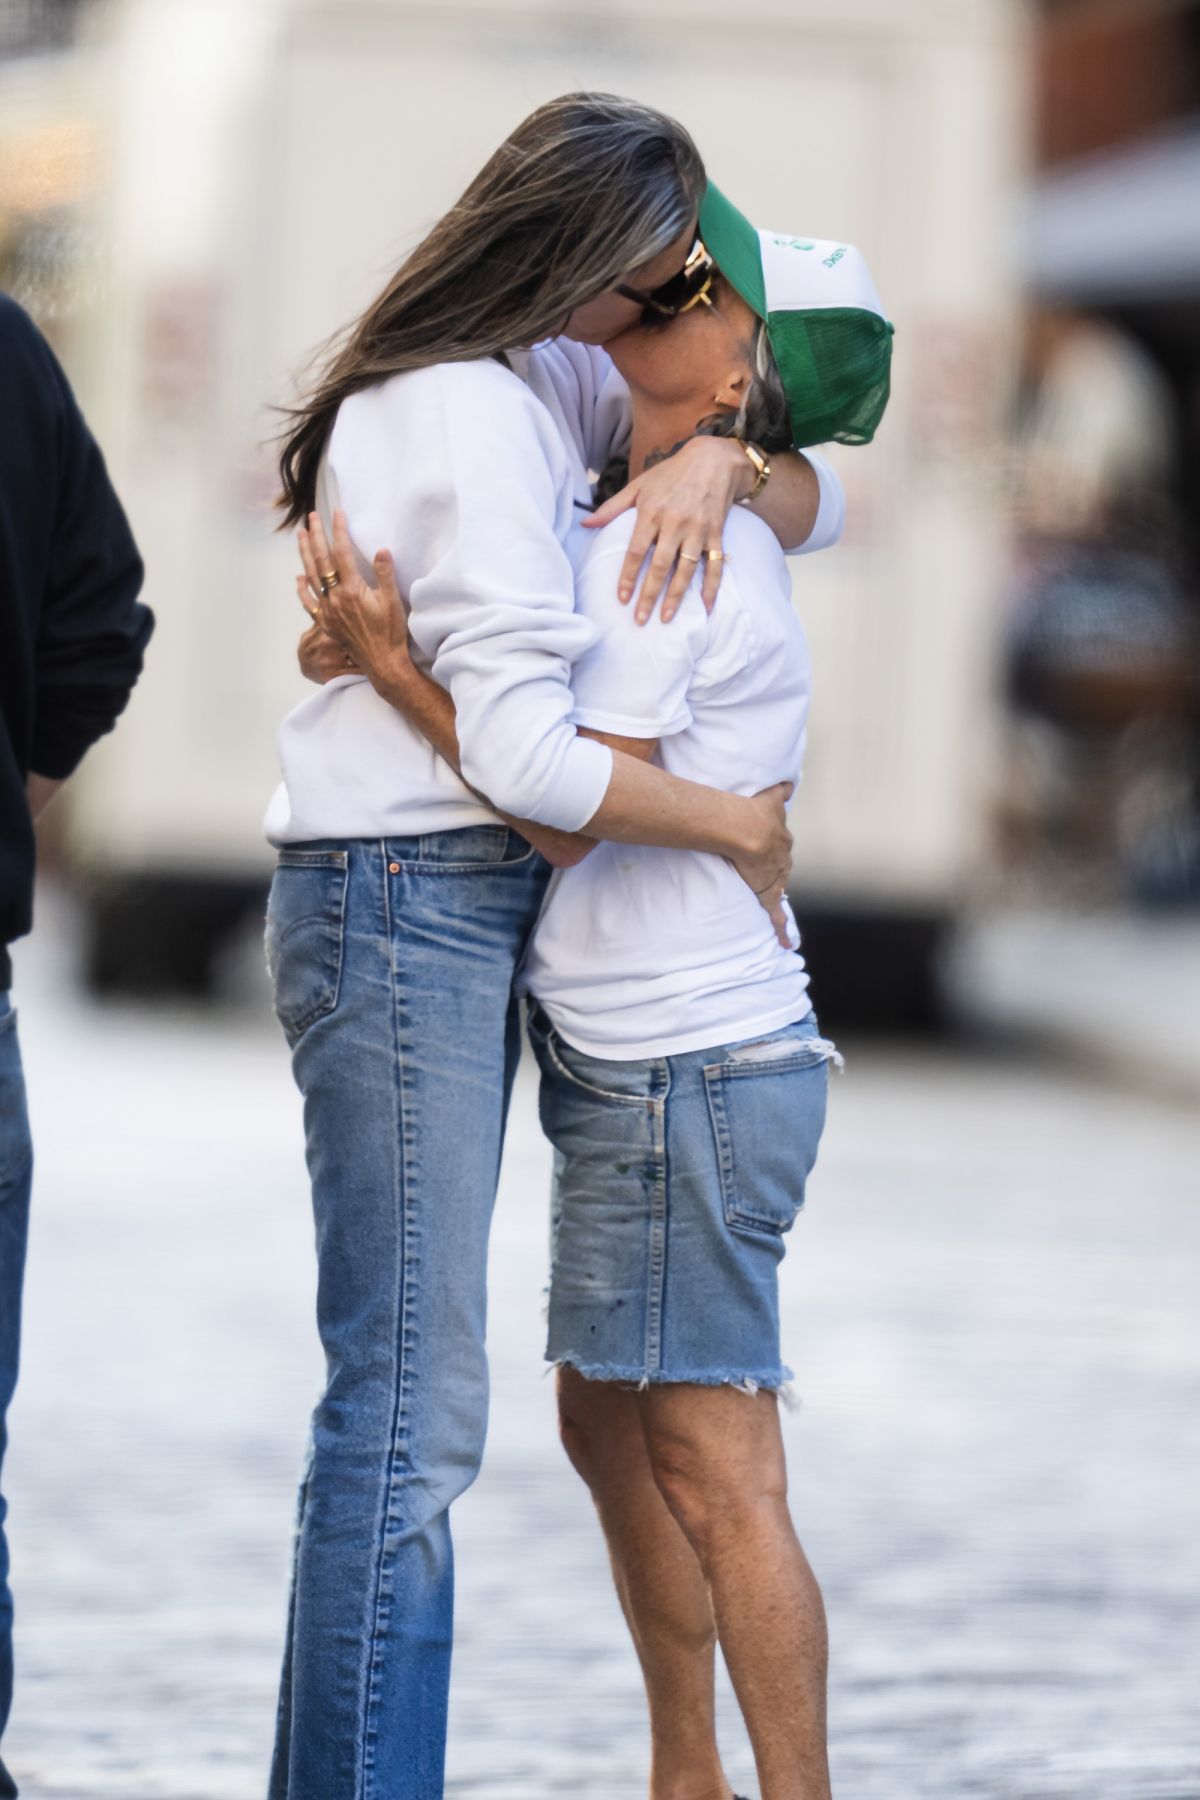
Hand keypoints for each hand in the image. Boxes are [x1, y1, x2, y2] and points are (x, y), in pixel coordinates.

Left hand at [297, 509, 412, 693]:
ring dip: (305, 554)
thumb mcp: (393, 601)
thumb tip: (381, 549)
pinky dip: (302, 589)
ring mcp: (327, 611)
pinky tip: (298, 577)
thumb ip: (385, 574)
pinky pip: (308, 602)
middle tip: (312, 517)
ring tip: (301, 536)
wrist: (382, 663)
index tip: (337, 512)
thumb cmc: (391, 633)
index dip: (338, 530)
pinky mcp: (325, 623)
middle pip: (321, 560)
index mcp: (351, 590)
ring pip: (311, 576)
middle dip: (316, 536)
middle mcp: (334, 598)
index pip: (341, 552)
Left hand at [582, 436, 751, 624]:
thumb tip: (585, 524)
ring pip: (686, 569)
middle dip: (650, 594)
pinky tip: (706, 608)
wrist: (714, 459)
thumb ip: (612, 508)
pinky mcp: (717, 534)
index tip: (621, 598)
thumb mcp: (639, 485)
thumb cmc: (671, 473)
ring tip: (666, 618)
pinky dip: (712, 587)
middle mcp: (676, 523)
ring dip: (676, 596)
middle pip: (661, 566)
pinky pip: (715, 565)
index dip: (628, 576)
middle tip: (640, 619)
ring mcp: (698, 530)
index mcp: (653, 512)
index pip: (637, 550)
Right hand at [729, 781, 794, 947]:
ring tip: (772, 902)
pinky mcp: (767, 895)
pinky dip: (782, 929)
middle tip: (766, 872)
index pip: (780, 845)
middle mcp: (782, 859)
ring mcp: (776, 878)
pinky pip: (777, 915)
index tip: (771, 848)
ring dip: (777, 894)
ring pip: (780, 889)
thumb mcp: (770, 796)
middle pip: (782, 866)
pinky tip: (787, 943)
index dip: (775, 846)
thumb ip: (780, 790)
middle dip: (776, 868)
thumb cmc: (753, 811)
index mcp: (780, 838)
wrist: (748, 829)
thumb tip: (790, 780)